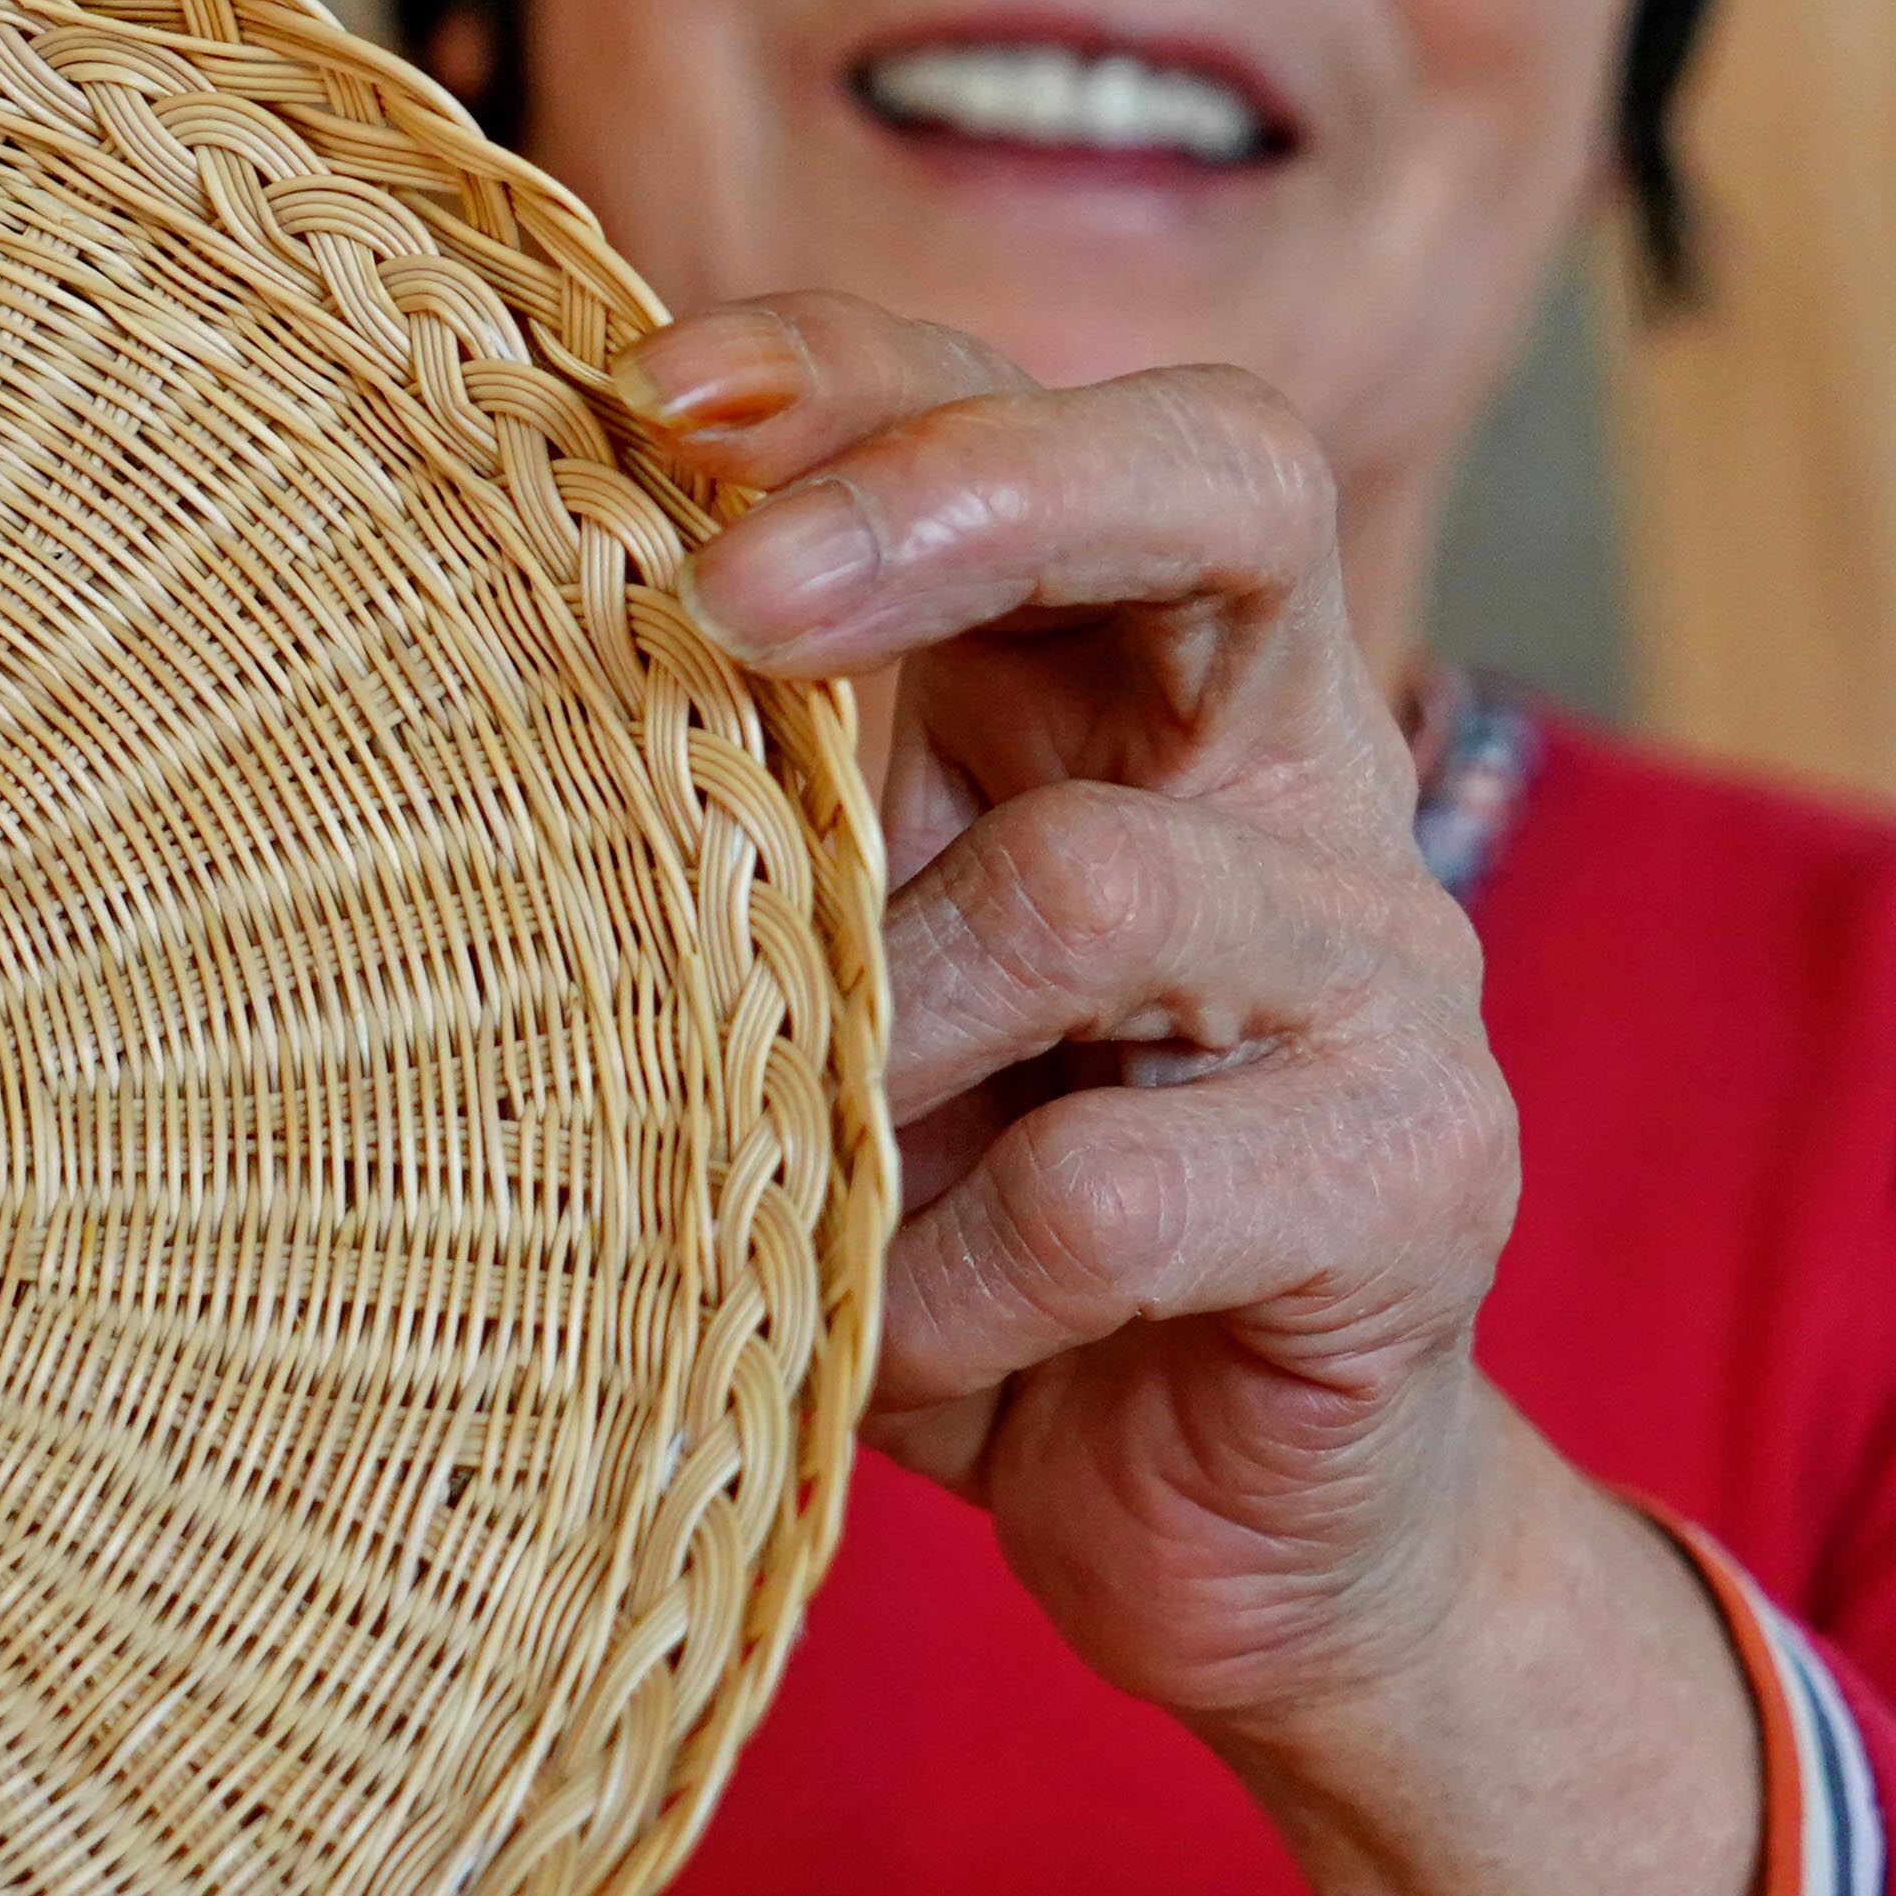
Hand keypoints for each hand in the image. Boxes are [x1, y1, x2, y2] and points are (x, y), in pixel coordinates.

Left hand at [626, 292, 1760, 1895]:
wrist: (1213, 1523)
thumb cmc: (970, 1210)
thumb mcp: (841, 975)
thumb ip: (759, 809)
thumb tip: (476, 638)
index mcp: (1149, 678)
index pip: (1048, 411)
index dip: (869, 372)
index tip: (645, 396)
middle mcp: (1301, 770)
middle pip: (1225, 483)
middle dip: (956, 501)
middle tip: (726, 597)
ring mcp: (1388, 968)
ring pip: (1098, 883)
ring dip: (877, 1026)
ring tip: (790, 1153)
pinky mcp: (1419, 1182)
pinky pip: (1113, 1193)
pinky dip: (946, 1280)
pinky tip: (886, 1334)